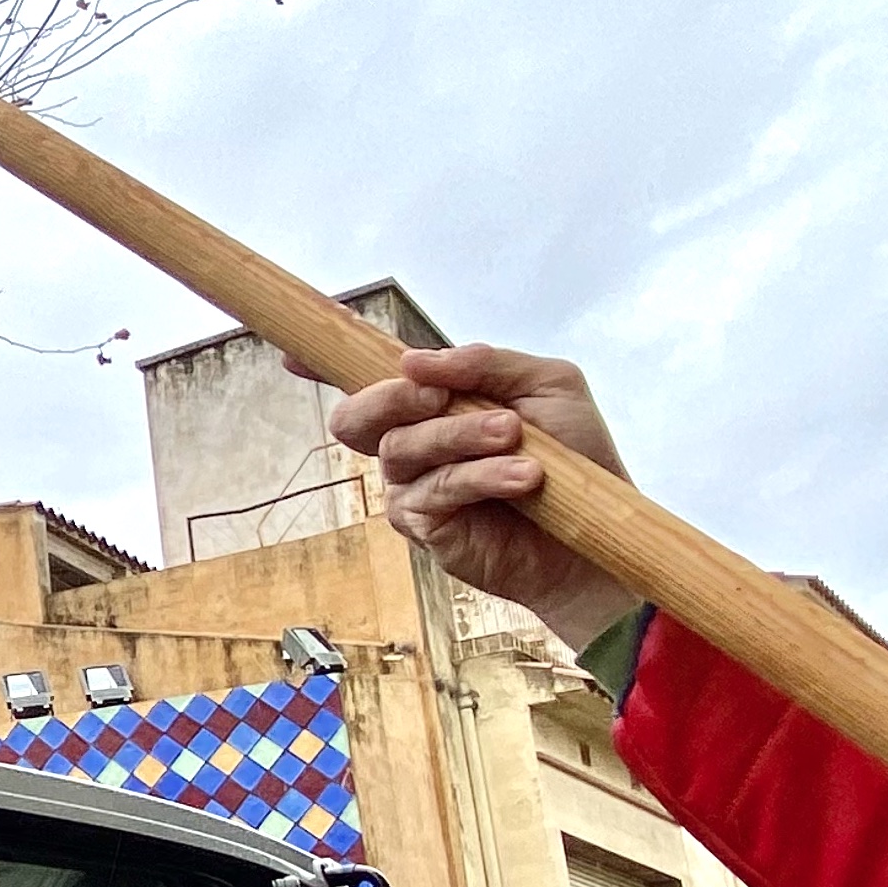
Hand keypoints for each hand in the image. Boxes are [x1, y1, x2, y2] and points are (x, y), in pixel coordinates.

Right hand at [312, 344, 642, 650]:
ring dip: (461, 435)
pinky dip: (479, 477)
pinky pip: (432, 491)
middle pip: (358, 414)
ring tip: (515, 439)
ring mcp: (412, 486)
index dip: (321, 365)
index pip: (367, 379)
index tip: (289, 355)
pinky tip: (522, 478)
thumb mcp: (546, 386)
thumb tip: (414, 358)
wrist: (597, 531)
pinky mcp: (424, 527)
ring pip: (400, 448)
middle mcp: (412, 442)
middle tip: (439, 393)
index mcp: (434, 403)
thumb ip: (487, 363)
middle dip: (394, 397)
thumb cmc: (575, 457)